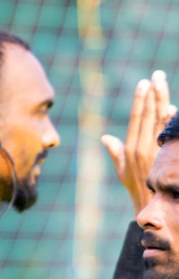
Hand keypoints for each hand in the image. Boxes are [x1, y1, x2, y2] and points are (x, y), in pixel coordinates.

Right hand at [102, 71, 173, 213]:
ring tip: (163, 83)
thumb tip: (105, 137)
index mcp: (129, 147)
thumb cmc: (134, 186)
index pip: (136, 117)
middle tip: (156, 75)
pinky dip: (170, 120)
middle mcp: (142, 145)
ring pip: (160, 120)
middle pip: (148, 114)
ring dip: (162, 100)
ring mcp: (155, 149)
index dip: (139, 99)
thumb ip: (115, 151)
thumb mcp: (121, 169)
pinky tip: (173, 108)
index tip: (143, 84)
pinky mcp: (165, 154)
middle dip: (153, 93)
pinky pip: (168, 133)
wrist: (150, 203)